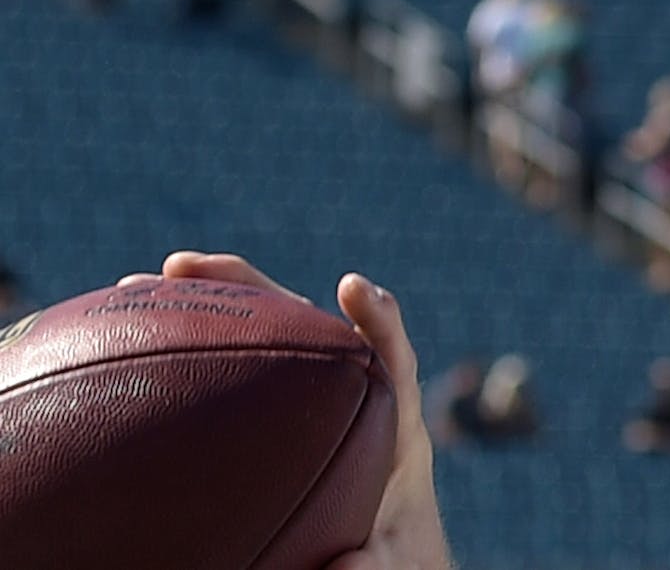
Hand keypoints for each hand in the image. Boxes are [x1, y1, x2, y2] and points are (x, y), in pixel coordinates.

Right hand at [122, 252, 456, 569]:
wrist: (382, 550)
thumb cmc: (390, 551)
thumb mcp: (389, 561)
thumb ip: (375, 564)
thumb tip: (345, 569)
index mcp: (393, 425)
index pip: (393, 360)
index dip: (379, 321)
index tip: (353, 287)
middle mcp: (348, 394)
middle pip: (303, 325)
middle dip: (252, 287)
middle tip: (186, 264)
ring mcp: (308, 396)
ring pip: (266, 335)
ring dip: (214, 305)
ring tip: (147, 283)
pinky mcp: (277, 411)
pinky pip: (238, 369)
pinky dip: (200, 350)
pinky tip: (143, 339)